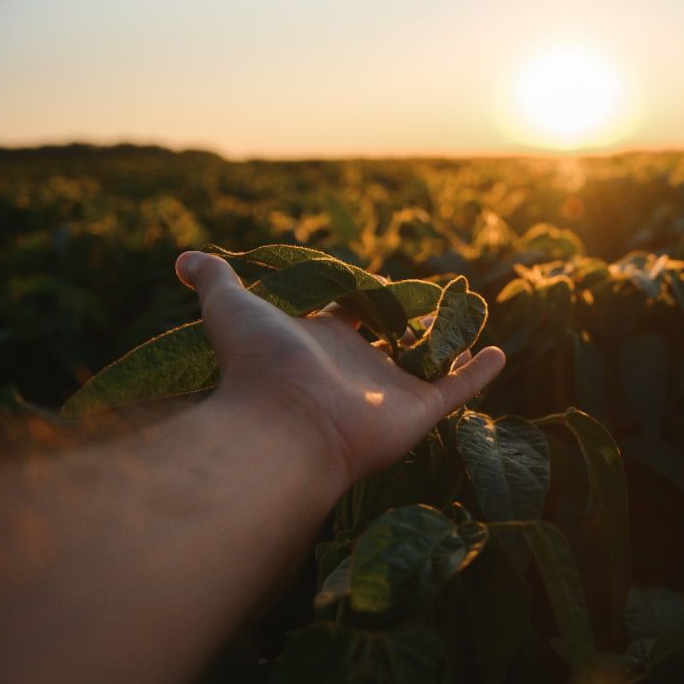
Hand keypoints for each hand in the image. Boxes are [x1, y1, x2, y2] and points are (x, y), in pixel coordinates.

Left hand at [175, 251, 504, 495]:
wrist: (284, 425)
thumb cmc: (258, 365)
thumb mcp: (233, 309)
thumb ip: (216, 280)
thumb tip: (185, 258)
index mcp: (321, 341)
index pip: (346, 312)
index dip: (359, 293)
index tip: (374, 276)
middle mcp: (357, 367)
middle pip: (388, 338)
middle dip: (405, 320)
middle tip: (428, 294)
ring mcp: (389, 390)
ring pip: (426, 362)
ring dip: (447, 342)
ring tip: (469, 317)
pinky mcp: (419, 410)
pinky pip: (458, 389)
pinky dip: (479, 372)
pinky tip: (498, 353)